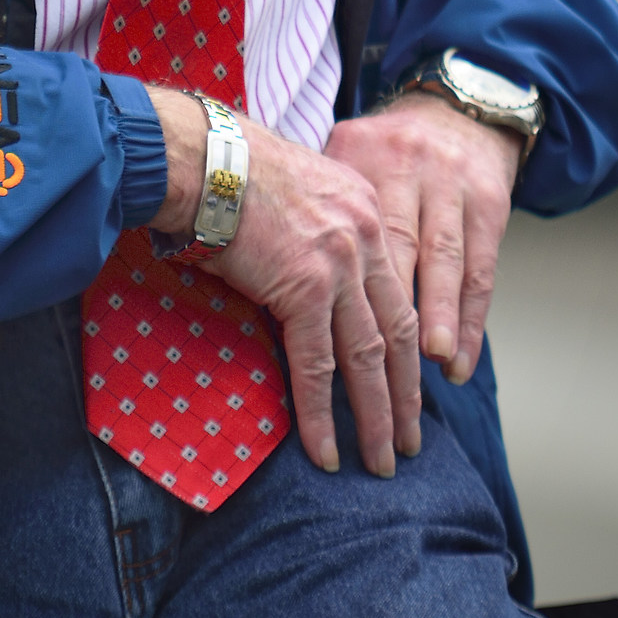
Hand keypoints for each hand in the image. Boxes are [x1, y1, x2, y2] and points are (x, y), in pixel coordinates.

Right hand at [147, 88, 421, 479]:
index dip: (407, 346)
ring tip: (382, 461)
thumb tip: (309, 274)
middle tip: (410, 441)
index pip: (396, 292)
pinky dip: (322, 415)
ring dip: (377, 416)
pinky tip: (328, 451)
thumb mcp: (300, 189)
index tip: (412, 384)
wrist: (205, 157)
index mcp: (367, 212)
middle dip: (406, 394)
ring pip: (367, 357)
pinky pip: (317, 366)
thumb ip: (320, 229)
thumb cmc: (233, 169)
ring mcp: (339, 265)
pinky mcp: (304, 289)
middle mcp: (364, 238)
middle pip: (395, 332)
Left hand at [324, 95, 519, 383]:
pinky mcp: (490, 202)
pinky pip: (482, 270)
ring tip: (436, 367)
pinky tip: (460, 362)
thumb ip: (314, 203)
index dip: (336, 289)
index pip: (347, 229)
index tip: (323, 345)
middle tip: (387, 366)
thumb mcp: (340, 156)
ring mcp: (453, 184)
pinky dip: (472, 321)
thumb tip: (262, 267)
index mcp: (361, 153)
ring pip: (448, 263)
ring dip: (442, 322)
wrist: (451, 111)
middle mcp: (409, 167)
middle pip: (402, 248)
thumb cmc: (380, 151)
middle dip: (396, 313)